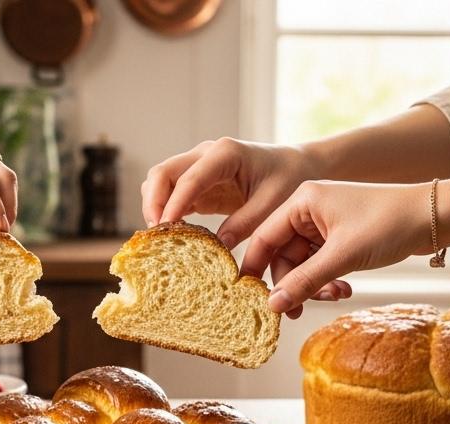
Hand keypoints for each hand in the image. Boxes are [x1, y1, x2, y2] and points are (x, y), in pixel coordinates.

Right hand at [141, 138, 325, 247]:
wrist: (295, 167)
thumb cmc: (288, 179)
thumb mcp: (274, 202)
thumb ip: (246, 222)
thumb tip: (219, 244)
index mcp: (225, 153)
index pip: (189, 178)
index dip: (174, 203)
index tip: (166, 228)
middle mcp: (205, 155)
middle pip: (162, 173)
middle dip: (154, 203)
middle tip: (158, 235)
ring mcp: (198, 167)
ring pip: (159, 182)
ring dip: (154, 207)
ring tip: (161, 237)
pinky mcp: (197, 184)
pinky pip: (170, 195)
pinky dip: (165, 212)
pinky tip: (171, 235)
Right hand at [244, 180, 431, 316]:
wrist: (432, 217)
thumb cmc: (388, 224)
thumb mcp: (341, 257)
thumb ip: (303, 281)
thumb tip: (272, 305)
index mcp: (302, 201)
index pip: (264, 237)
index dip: (256, 269)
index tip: (250, 298)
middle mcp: (309, 209)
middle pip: (283, 255)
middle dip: (293, 284)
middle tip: (298, 310)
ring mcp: (324, 223)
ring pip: (302, 263)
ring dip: (314, 284)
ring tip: (334, 295)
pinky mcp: (339, 236)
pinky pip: (320, 263)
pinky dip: (328, 279)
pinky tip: (344, 289)